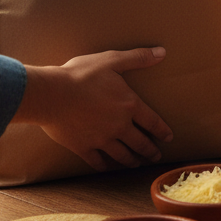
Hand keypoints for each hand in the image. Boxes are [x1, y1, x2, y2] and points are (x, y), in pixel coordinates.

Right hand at [17, 47, 173, 171]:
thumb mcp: (112, 60)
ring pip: (121, 155)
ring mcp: (101, 139)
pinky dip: (104, 166)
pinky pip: (97, 161)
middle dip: (149, 151)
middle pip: (139, 143)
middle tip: (156, 157)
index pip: (152, 121)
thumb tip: (162, 52)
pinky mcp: (83, 147)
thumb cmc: (82, 75)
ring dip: (131, 161)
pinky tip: (106, 167)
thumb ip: (138, 57)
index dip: (162, 130)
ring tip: (136, 164)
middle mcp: (119, 126)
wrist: (52, 95)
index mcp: (129, 105)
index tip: (169, 138)